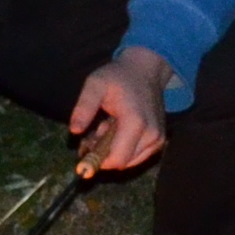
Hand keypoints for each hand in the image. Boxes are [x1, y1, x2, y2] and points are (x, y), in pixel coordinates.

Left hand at [65, 45, 172, 176]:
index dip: (98, 161)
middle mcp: (151, 135)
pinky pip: (138, 157)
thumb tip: (74, 131)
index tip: (85, 147)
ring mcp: (158, 139)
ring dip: (114, 152)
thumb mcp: (95, 84)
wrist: (145, 70)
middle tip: (95, 132)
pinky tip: (117, 132)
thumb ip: (84, 107)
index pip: (116, 160)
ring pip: (129, 162)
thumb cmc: (118, 76)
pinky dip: (125, 150)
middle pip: (121, 163)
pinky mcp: (160, 141)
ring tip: (107, 128)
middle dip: (104, 155)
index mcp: (135, 122)